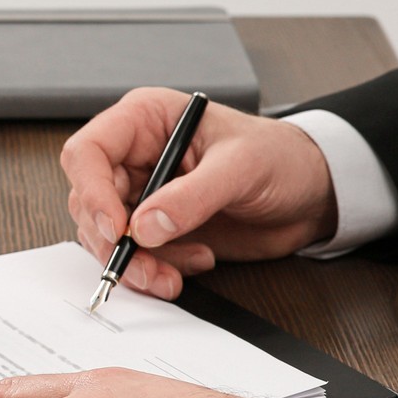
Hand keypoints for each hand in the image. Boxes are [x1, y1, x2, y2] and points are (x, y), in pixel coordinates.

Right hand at [61, 88, 340, 299]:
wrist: (310, 193)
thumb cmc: (280, 157)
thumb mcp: (241, 167)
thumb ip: (192, 196)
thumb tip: (145, 227)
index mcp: (145, 121)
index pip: (88, 152)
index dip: (92, 191)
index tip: (116, 228)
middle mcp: (133, 156)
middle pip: (88, 201)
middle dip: (113, 240)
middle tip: (145, 264)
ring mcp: (141, 194)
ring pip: (104, 235)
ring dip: (135, 262)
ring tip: (173, 275)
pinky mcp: (154, 227)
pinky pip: (132, 254)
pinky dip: (154, 269)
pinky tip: (193, 263)